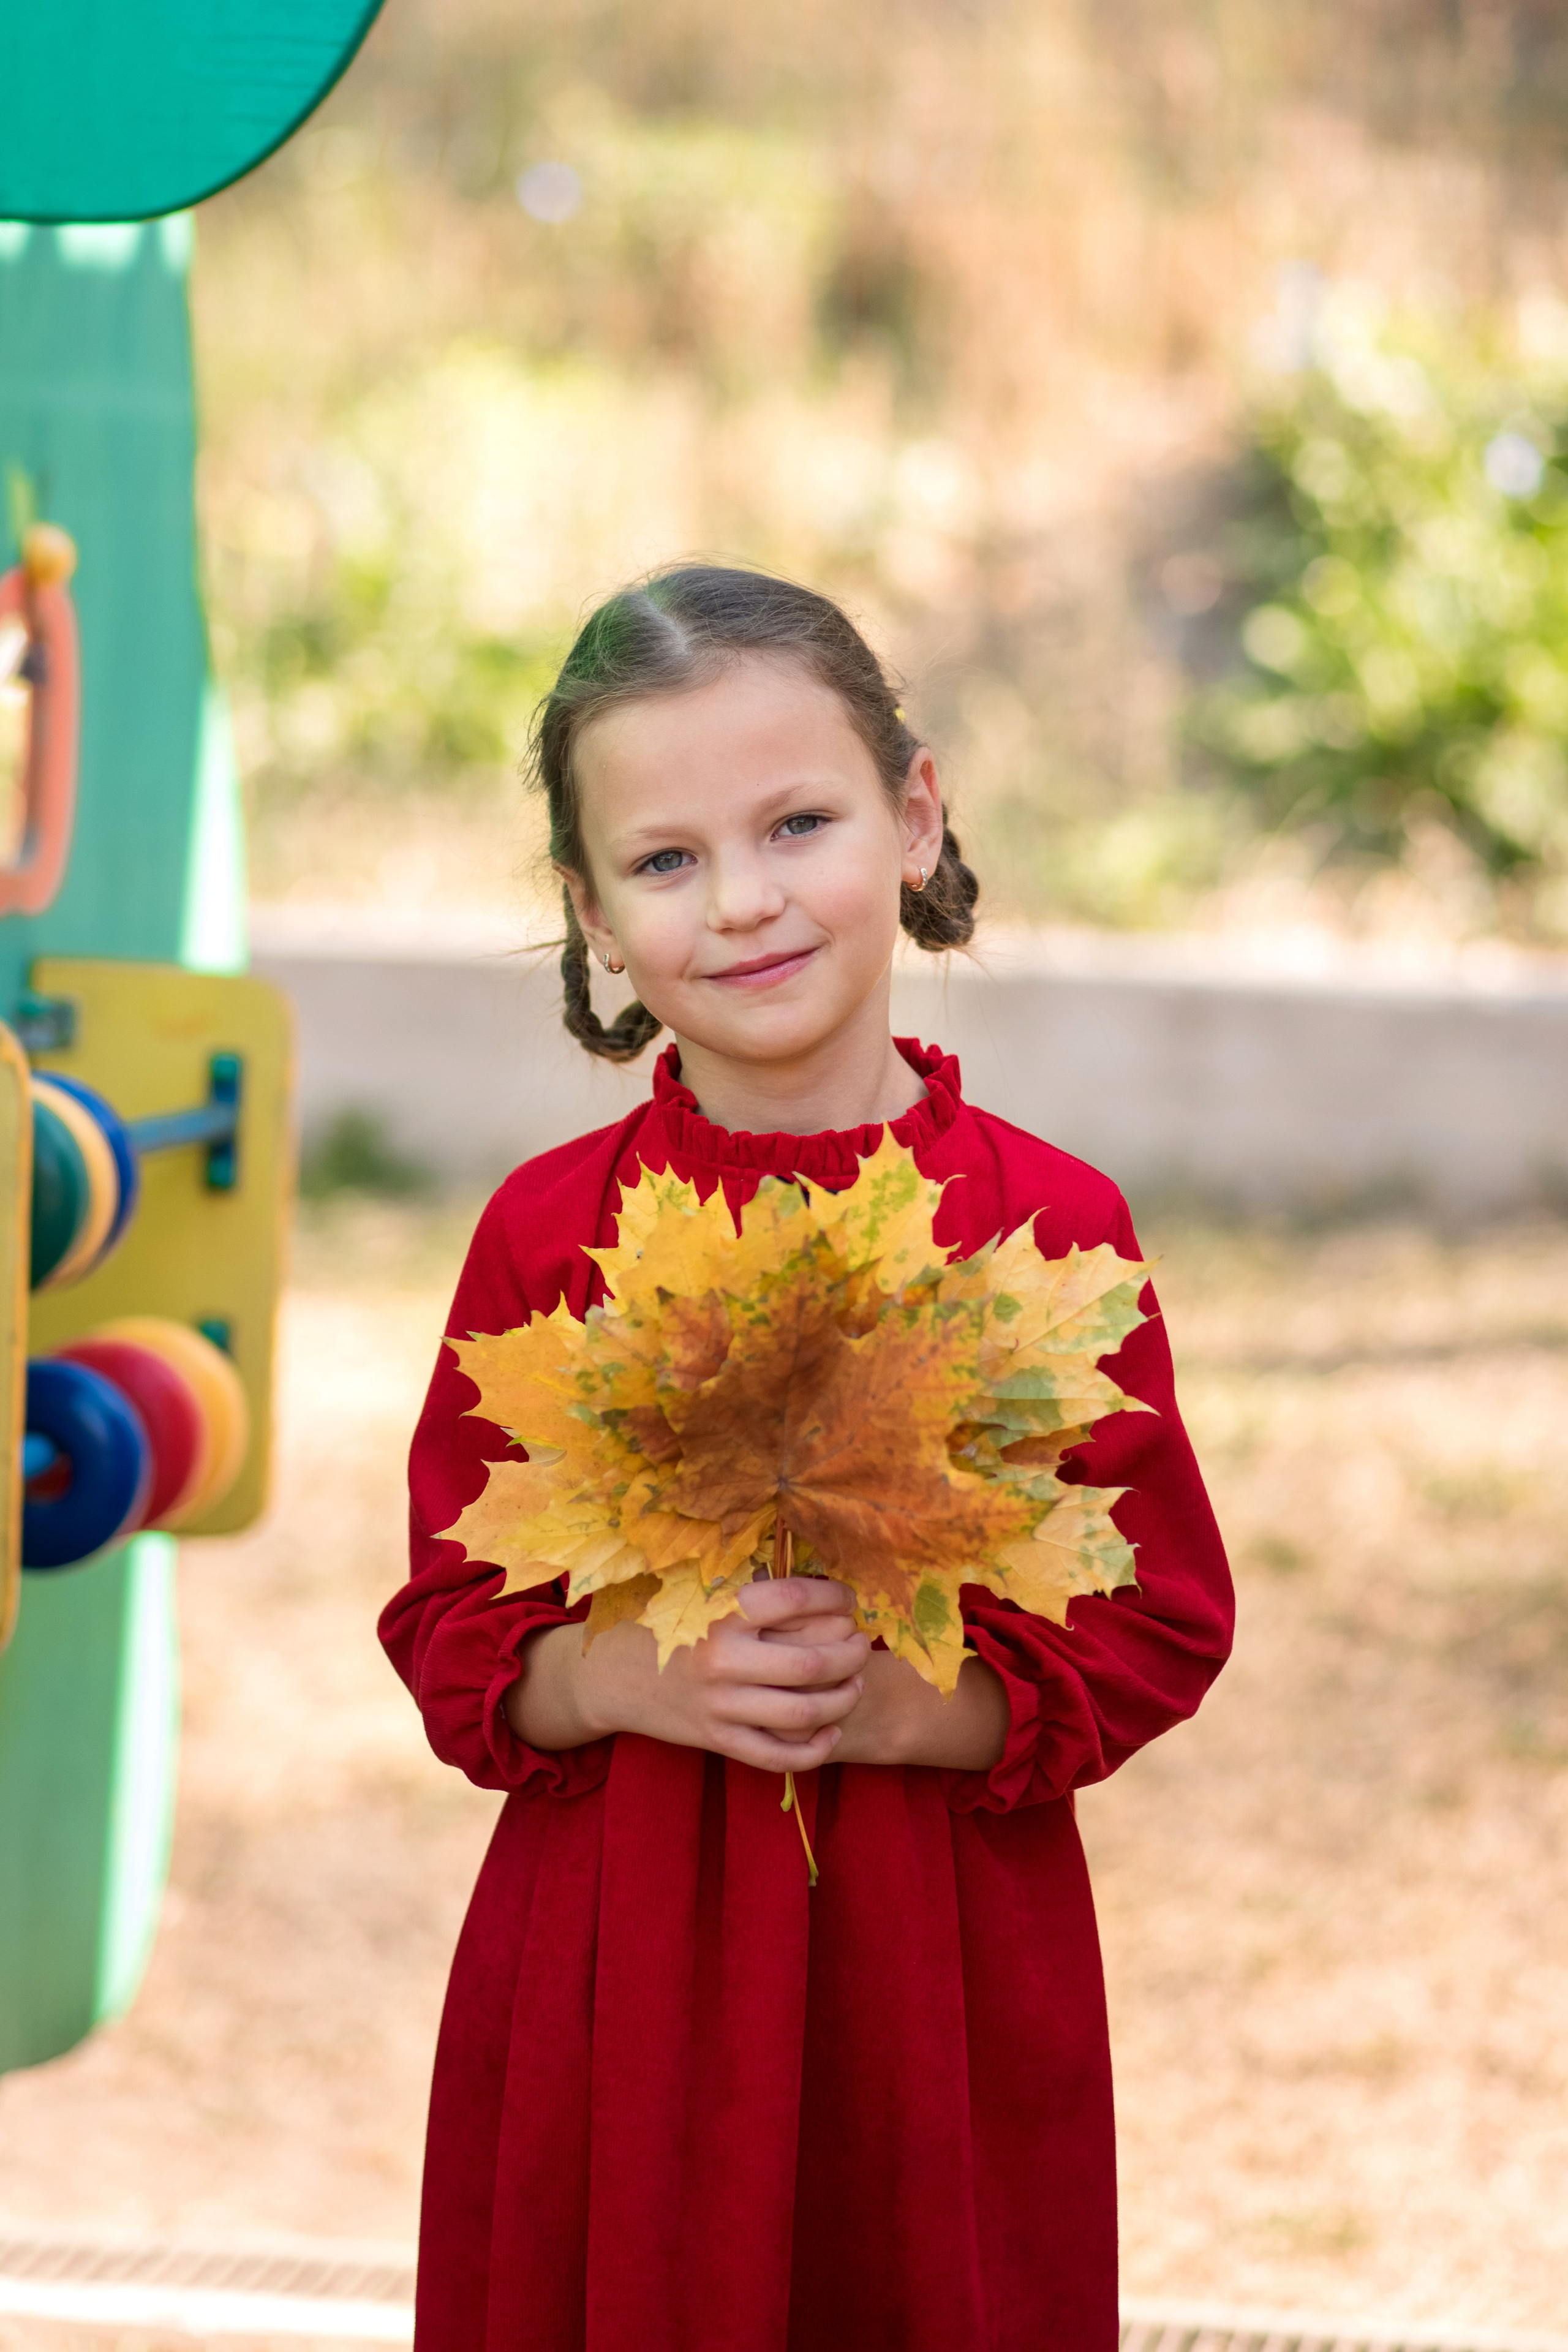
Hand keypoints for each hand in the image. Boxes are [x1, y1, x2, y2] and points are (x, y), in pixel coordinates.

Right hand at [506, 1576, 869, 1773]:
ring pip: (804, 1713)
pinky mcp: (717, 1740)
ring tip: (854, 1684)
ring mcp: (721, 1706)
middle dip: (851, 1653)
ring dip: (843, 1699)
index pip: (799, 1598)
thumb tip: (822, 1586)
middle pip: (813, 1662)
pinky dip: (814, 1749)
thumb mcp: (704, 1593)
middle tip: (859, 1644)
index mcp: (722, 1611)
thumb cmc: (668, 1623)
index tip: (847, 1599)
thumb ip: (755, 1589)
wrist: (611, 1674)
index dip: (837, 1597)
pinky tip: (830, 1731)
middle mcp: (723, 1659)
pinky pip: (778, 1756)